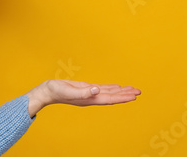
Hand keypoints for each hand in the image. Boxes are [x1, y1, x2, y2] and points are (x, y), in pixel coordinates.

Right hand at [26, 79, 140, 117]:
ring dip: (120, 91)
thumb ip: (83, 91)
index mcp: (89, 99)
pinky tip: (116, 86)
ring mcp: (89, 94)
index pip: (109, 99)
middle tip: (138, 92)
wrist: (47, 91)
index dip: (122, 97)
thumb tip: (97, 90)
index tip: (133, 96)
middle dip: (125, 94)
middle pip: (112, 97)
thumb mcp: (69, 90)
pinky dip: (110, 88)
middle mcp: (92, 97)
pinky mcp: (85, 88)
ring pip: (108, 93)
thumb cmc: (56, 91)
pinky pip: (101, 89)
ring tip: (131, 89)